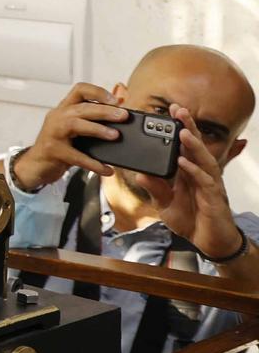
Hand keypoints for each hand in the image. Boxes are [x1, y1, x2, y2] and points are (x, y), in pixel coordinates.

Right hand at [13, 83, 127, 189]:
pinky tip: (106, 169)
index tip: (115, 100)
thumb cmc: (59, 145)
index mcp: (64, 109)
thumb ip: (92, 118)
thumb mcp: (74, 128)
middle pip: (81, 107)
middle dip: (104, 110)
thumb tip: (121, 110)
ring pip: (75, 124)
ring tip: (115, 136)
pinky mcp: (53, 151)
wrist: (36, 164)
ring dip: (97, 129)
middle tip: (123, 116)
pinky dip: (93, 163)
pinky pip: (76, 156)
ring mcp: (53, 133)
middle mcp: (57, 117)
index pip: (80, 90)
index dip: (98, 92)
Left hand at [162, 104, 245, 259]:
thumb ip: (155, 188)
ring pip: (204, 160)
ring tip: (182, 131)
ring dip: (193, 145)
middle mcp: (201, 175)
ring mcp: (209, 185)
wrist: (207, 242)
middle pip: (196, 147)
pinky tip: (183, 162)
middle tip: (179, 109)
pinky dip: (194, 170)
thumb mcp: (165, 203)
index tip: (169, 111)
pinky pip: (204, 181)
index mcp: (189, 173)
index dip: (179, 129)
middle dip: (188, 127)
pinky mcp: (213, 198)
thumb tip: (140, 173)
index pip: (184, 147)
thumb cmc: (190, 220)